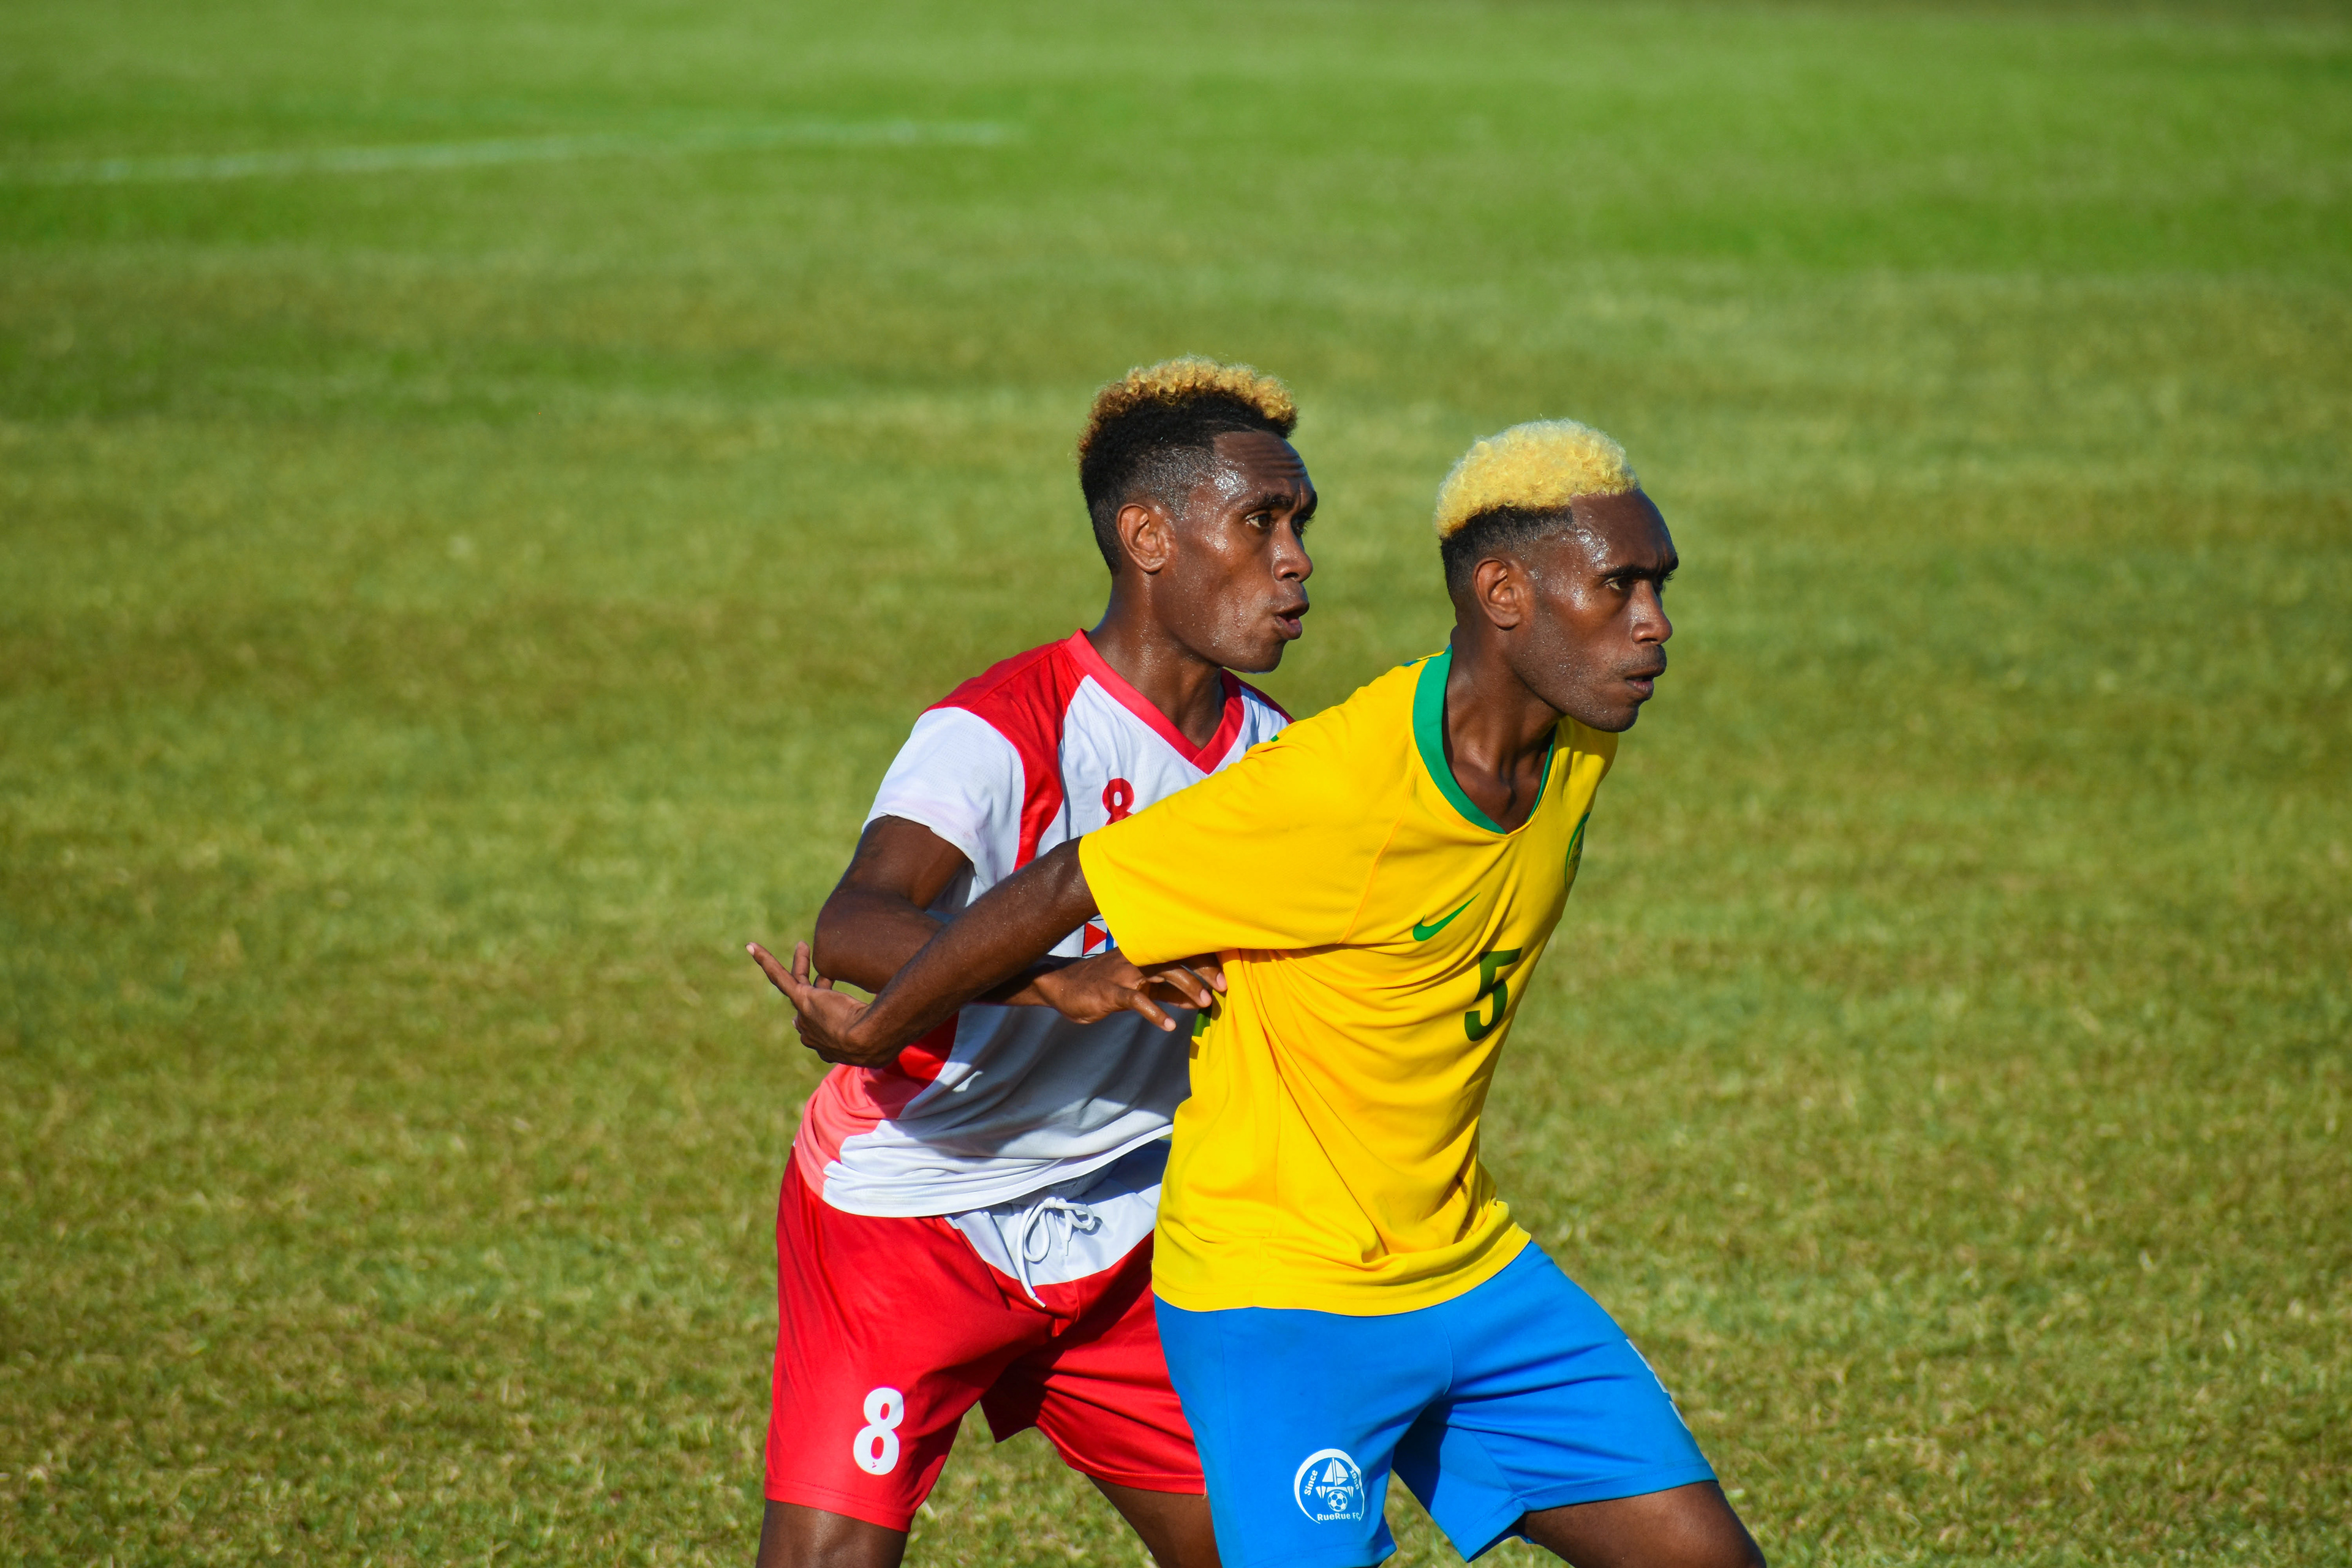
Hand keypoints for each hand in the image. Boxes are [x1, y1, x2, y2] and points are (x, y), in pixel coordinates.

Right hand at [748, 941, 895, 1067]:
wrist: (870, 1038)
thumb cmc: (882, 1039)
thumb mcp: (885, 1037)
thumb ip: (886, 1028)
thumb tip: (901, 1020)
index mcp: (830, 1045)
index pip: (823, 1026)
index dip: (828, 1011)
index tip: (838, 1000)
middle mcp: (812, 1033)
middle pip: (809, 1005)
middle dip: (814, 989)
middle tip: (823, 978)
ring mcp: (805, 1015)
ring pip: (796, 985)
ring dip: (798, 966)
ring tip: (803, 947)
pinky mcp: (802, 998)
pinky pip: (780, 978)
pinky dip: (766, 962)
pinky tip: (752, 947)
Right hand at [1031, 951, 1225, 1030]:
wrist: (1064, 987)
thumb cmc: (1106, 985)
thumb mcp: (1142, 987)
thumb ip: (1169, 992)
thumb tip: (1199, 1000)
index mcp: (1147, 952)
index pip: (1181, 951)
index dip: (1205, 961)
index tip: (1225, 978)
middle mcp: (1138, 956)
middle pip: (1176, 956)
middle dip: (1201, 970)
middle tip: (1221, 988)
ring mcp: (1124, 972)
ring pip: (1160, 971)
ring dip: (1184, 986)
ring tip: (1202, 1002)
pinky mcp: (1111, 991)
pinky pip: (1136, 1000)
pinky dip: (1154, 1012)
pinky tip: (1168, 1025)